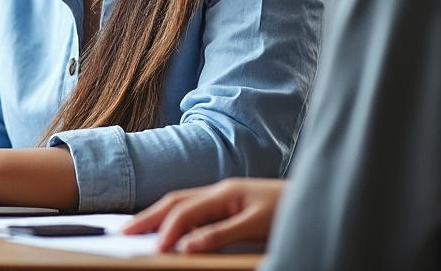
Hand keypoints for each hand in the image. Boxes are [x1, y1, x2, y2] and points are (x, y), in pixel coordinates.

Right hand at [123, 178, 285, 252]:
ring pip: (181, 201)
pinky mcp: (228, 203)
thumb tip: (186, 245)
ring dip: (158, 215)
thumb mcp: (256, 225)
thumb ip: (221, 234)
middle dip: (149, 216)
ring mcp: (223, 195)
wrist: (316, 197)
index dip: (167, 230)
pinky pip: (192, 208)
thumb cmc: (289, 210)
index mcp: (225, 192)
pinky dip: (174, 217)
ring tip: (135, 229)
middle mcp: (220, 190)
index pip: (186, 210)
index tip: (152, 250)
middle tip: (123, 232)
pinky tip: (167, 228)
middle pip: (175, 200)